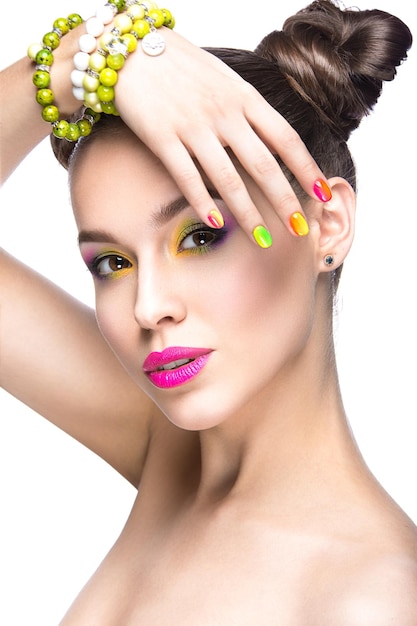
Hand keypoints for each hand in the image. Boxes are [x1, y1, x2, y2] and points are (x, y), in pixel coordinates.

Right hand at [116, 28, 329, 243]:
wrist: (131, 48)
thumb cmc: (182, 66)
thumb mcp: (226, 80)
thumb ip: (247, 111)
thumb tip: (271, 143)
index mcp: (244, 97)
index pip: (285, 139)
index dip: (306, 169)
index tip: (323, 194)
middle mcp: (224, 113)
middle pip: (263, 165)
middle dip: (285, 201)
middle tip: (300, 230)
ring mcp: (193, 125)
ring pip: (228, 178)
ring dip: (248, 213)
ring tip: (263, 240)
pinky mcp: (162, 137)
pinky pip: (186, 177)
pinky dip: (203, 202)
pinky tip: (216, 223)